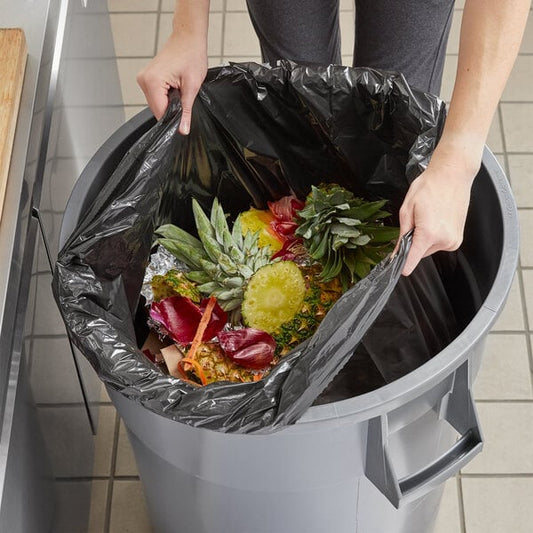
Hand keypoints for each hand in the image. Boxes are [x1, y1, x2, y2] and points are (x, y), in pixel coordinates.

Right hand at [137, 32, 207, 134]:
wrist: (188, 38)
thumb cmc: (191, 55)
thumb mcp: (192, 87)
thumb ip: (186, 111)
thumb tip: (183, 130)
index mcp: (152, 82)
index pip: (159, 113)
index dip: (173, 119)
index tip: (183, 117)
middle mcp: (144, 80)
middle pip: (157, 109)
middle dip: (171, 109)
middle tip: (184, 97)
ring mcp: (143, 78)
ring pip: (156, 104)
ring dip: (169, 102)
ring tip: (180, 88)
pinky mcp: (147, 77)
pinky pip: (156, 96)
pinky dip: (166, 96)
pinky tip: (175, 86)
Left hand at [397, 149, 477, 275]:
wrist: (452, 175)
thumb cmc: (430, 186)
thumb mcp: (407, 209)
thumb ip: (402, 234)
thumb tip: (397, 252)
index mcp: (429, 233)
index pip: (412, 261)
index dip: (402, 264)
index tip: (396, 270)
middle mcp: (444, 240)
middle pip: (419, 253)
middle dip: (413, 241)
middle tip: (417, 220)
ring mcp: (453, 240)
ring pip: (428, 248)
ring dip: (424, 238)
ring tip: (429, 217)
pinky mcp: (458, 239)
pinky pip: (438, 244)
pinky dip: (434, 236)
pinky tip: (436, 220)